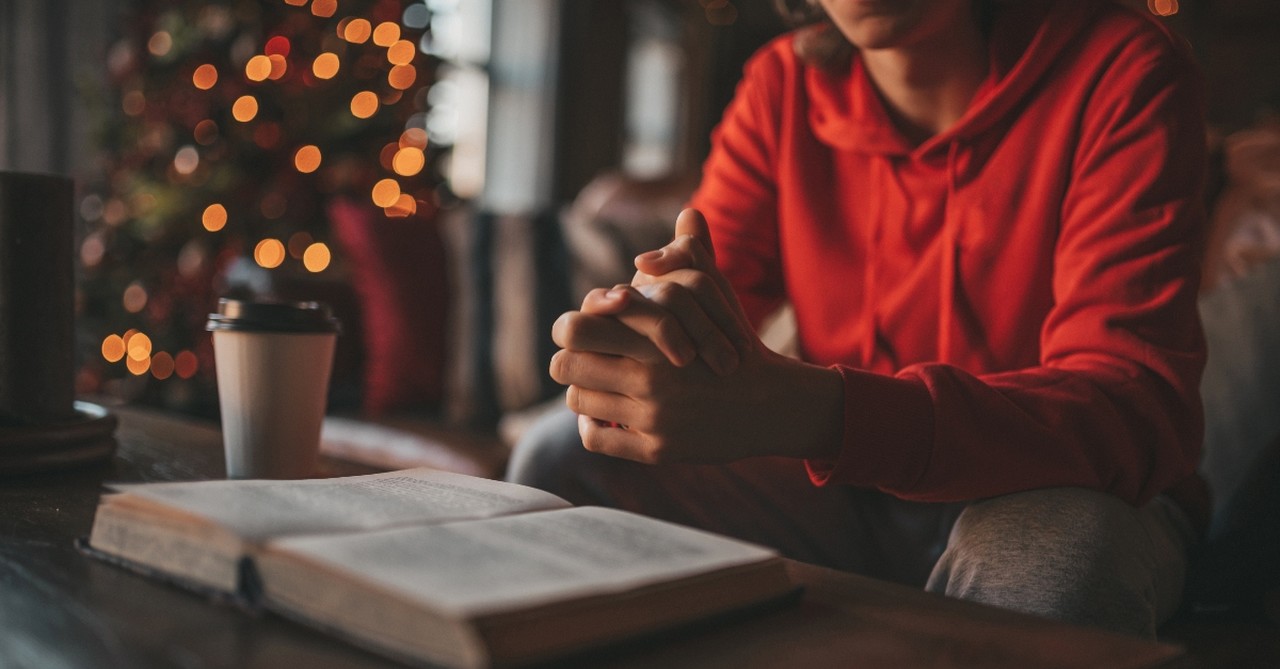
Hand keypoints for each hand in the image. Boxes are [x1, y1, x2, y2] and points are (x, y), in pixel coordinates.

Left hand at [549, 209, 843, 463]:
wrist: (768, 403)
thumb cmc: (733, 340)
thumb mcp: (717, 292)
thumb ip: (694, 253)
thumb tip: (687, 212)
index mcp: (654, 335)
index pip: (574, 329)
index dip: (571, 327)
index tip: (582, 330)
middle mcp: (649, 377)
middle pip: (565, 366)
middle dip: (570, 359)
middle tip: (582, 359)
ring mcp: (652, 416)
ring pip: (578, 402)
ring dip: (584, 392)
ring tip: (598, 384)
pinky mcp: (655, 449)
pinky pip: (596, 438)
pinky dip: (593, 426)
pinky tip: (606, 415)